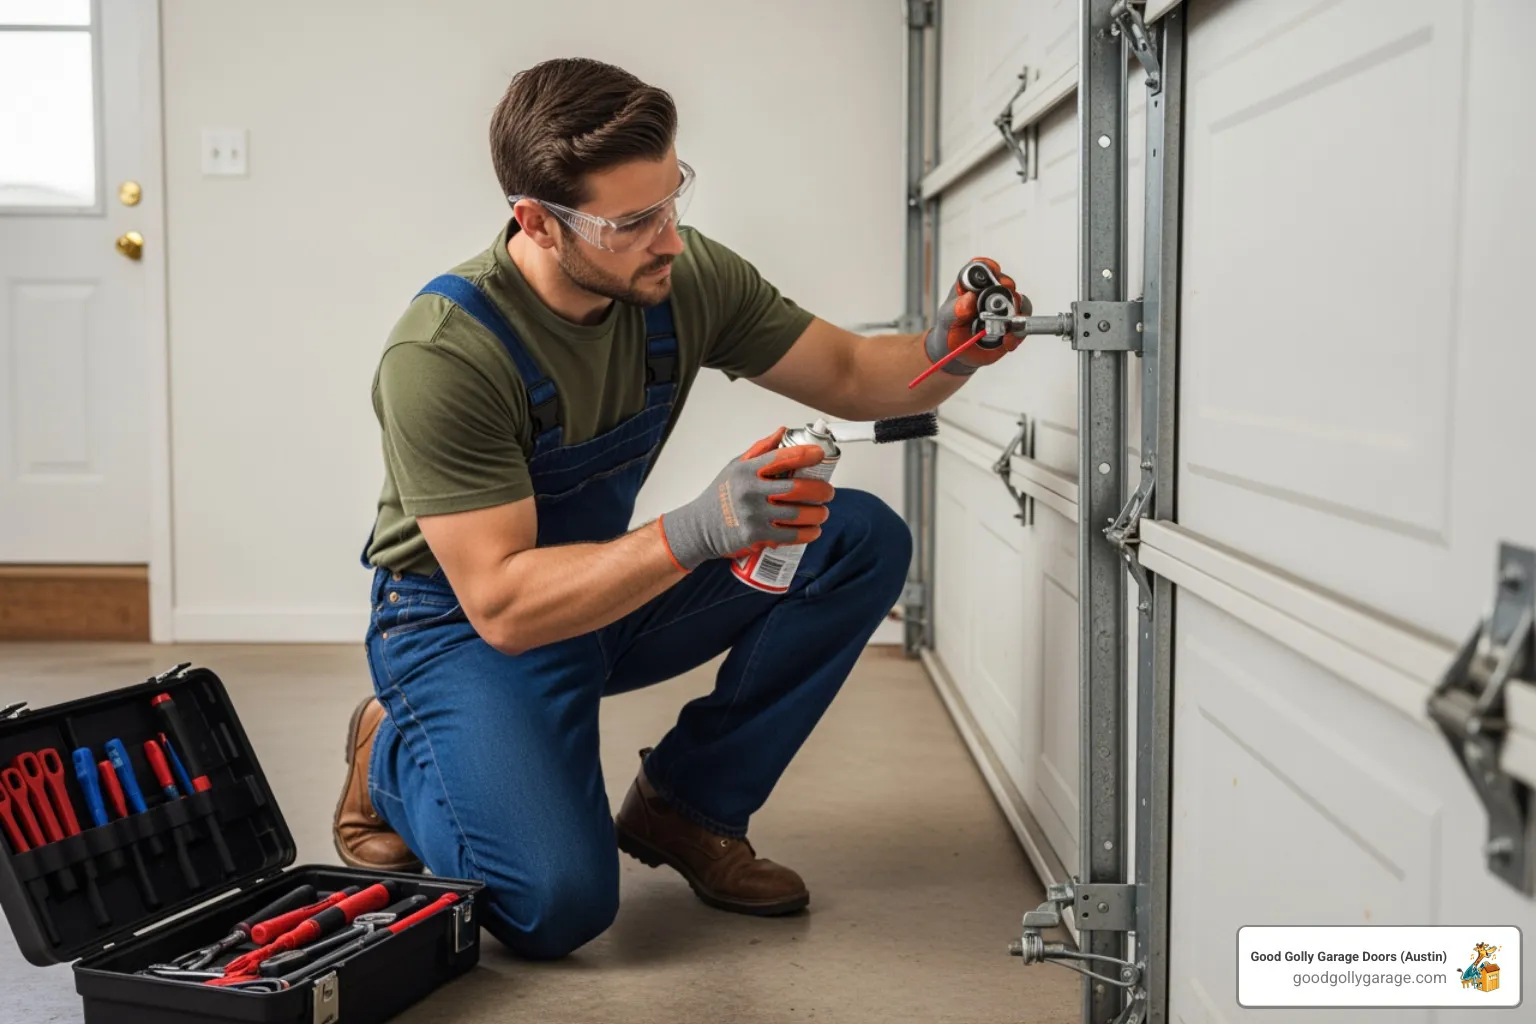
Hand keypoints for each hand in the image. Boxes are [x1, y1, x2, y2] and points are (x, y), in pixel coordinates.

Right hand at [658, 427, 834, 571]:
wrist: (699, 527)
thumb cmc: (719, 494)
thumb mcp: (735, 466)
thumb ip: (760, 450)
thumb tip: (783, 432)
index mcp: (747, 470)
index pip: (783, 458)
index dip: (807, 454)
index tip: (821, 455)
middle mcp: (750, 491)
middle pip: (797, 489)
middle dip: (820, 490)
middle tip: (828, 492)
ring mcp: (753, 515)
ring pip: (798, 514)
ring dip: (818, 514)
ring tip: (823, 512)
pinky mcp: (754, 536)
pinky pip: (789, 535)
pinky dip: (808, 533)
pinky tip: (814, 529)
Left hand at [923, 257, 1031, 374]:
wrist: (956, 351)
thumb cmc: (950, 328)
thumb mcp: (947, 319)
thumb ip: (955, 310)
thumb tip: (968, 299)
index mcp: (972, 286)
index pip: (982, 268)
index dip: (988, 267)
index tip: (993, 271)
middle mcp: (991, 293)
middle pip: (1006, 283)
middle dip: (1006, 290)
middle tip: (1000, 302)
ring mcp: (1004, 308)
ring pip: (1020, 302)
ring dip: (1015, 312)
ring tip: (1004, 325)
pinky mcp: (1012, 325)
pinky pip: (1022, 325)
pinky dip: (1017, 333)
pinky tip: (1006, 340)